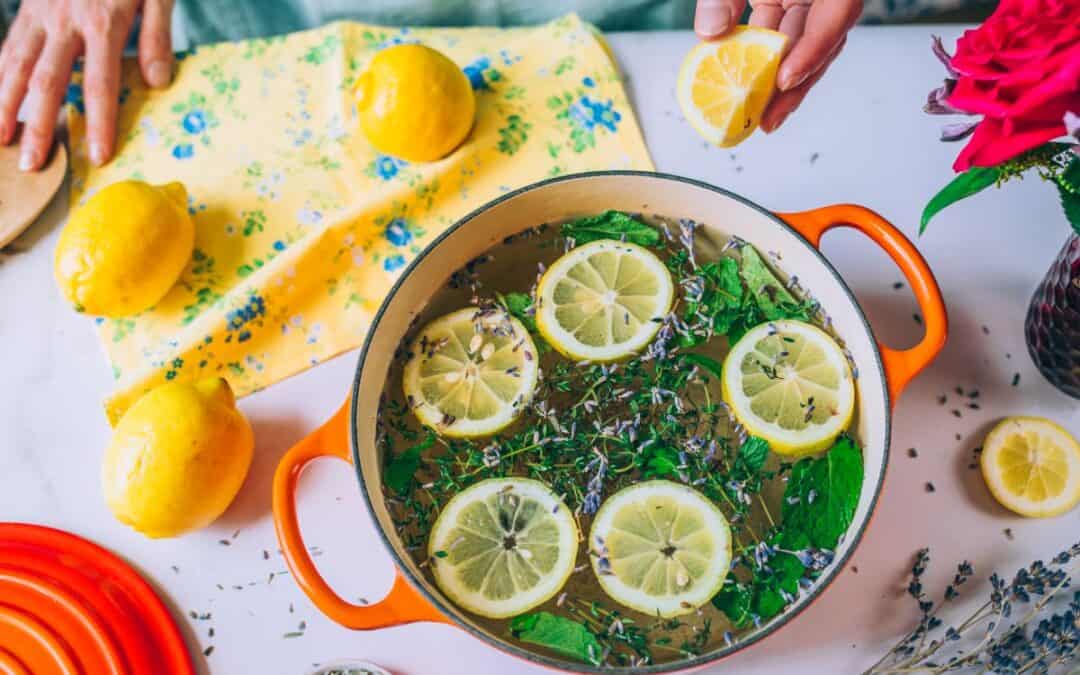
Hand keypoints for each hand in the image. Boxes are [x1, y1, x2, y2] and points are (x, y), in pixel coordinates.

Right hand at [0, 0, 174, 170]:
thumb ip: (158, 37)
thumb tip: (158, 82)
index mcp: (103, 23)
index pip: (99, 84)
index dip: (97, 122)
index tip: (96, 156)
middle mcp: (65, 21)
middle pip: (48, 82)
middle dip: (38, 126)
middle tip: (32, 165)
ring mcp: (40, 13)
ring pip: (16, 64)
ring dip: (5, 104)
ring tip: (0, 140)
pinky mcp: (28, 7)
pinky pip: (9, 44)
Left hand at [694, 0, 860, 131]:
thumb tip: (709, 35)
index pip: (838, 14)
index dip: (814, 50)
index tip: (785, 78)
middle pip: (821, 39)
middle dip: (795, 84)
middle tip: (767, 120)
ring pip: (804, 42)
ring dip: (782, 81)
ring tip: (760, 117)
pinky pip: (783, 31)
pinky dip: (765, 58)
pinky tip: (748, 86)